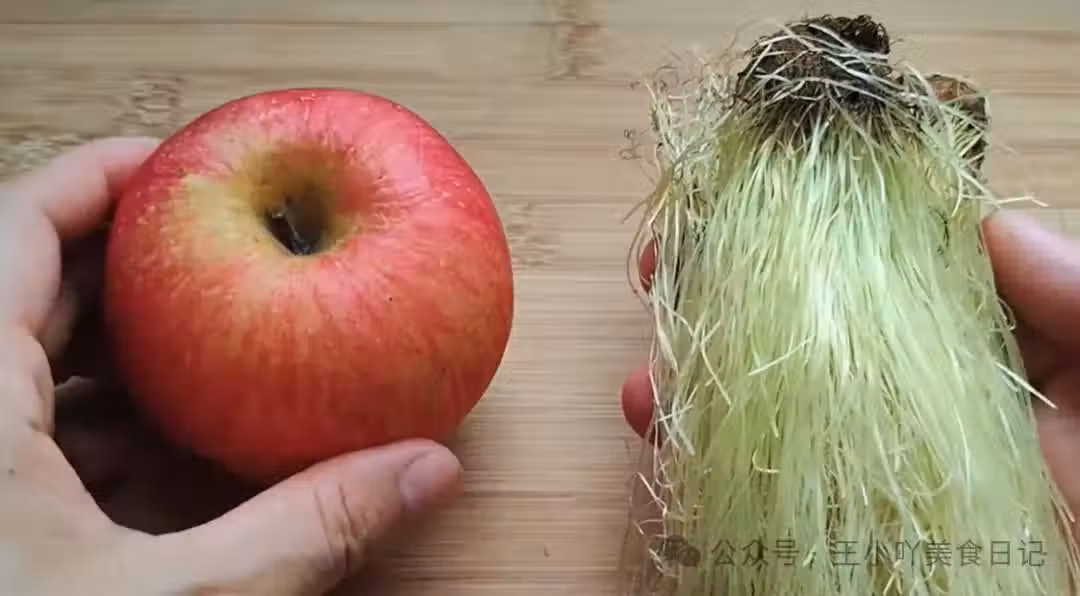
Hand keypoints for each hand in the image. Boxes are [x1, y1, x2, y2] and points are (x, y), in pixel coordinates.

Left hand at [0, 137, 463, 595]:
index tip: (193, 166)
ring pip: (34, 368)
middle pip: (35, 290)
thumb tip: (428, 467)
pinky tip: (168, 461)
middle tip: (236, 263)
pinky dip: (100, 431)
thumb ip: (304, 530)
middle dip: (141, 274)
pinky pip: (31, 435)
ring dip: (127, 361)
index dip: (108, 175)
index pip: (22, 223)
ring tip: (219, 363)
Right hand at [620, 211, 1079, 536]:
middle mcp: (898, 398)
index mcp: (966, 353)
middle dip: (717, 294)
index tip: (742, 199)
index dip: (806, 231)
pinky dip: (691, 453)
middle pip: (792, 330)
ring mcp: (861, 462)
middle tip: (663, 266)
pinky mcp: (830, 523)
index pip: (872, 273)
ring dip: (686, 376)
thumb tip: (991, 224)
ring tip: (648, 369)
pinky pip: (747, 482)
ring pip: (754, 401)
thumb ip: (1074, 298)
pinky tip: (657, 426)